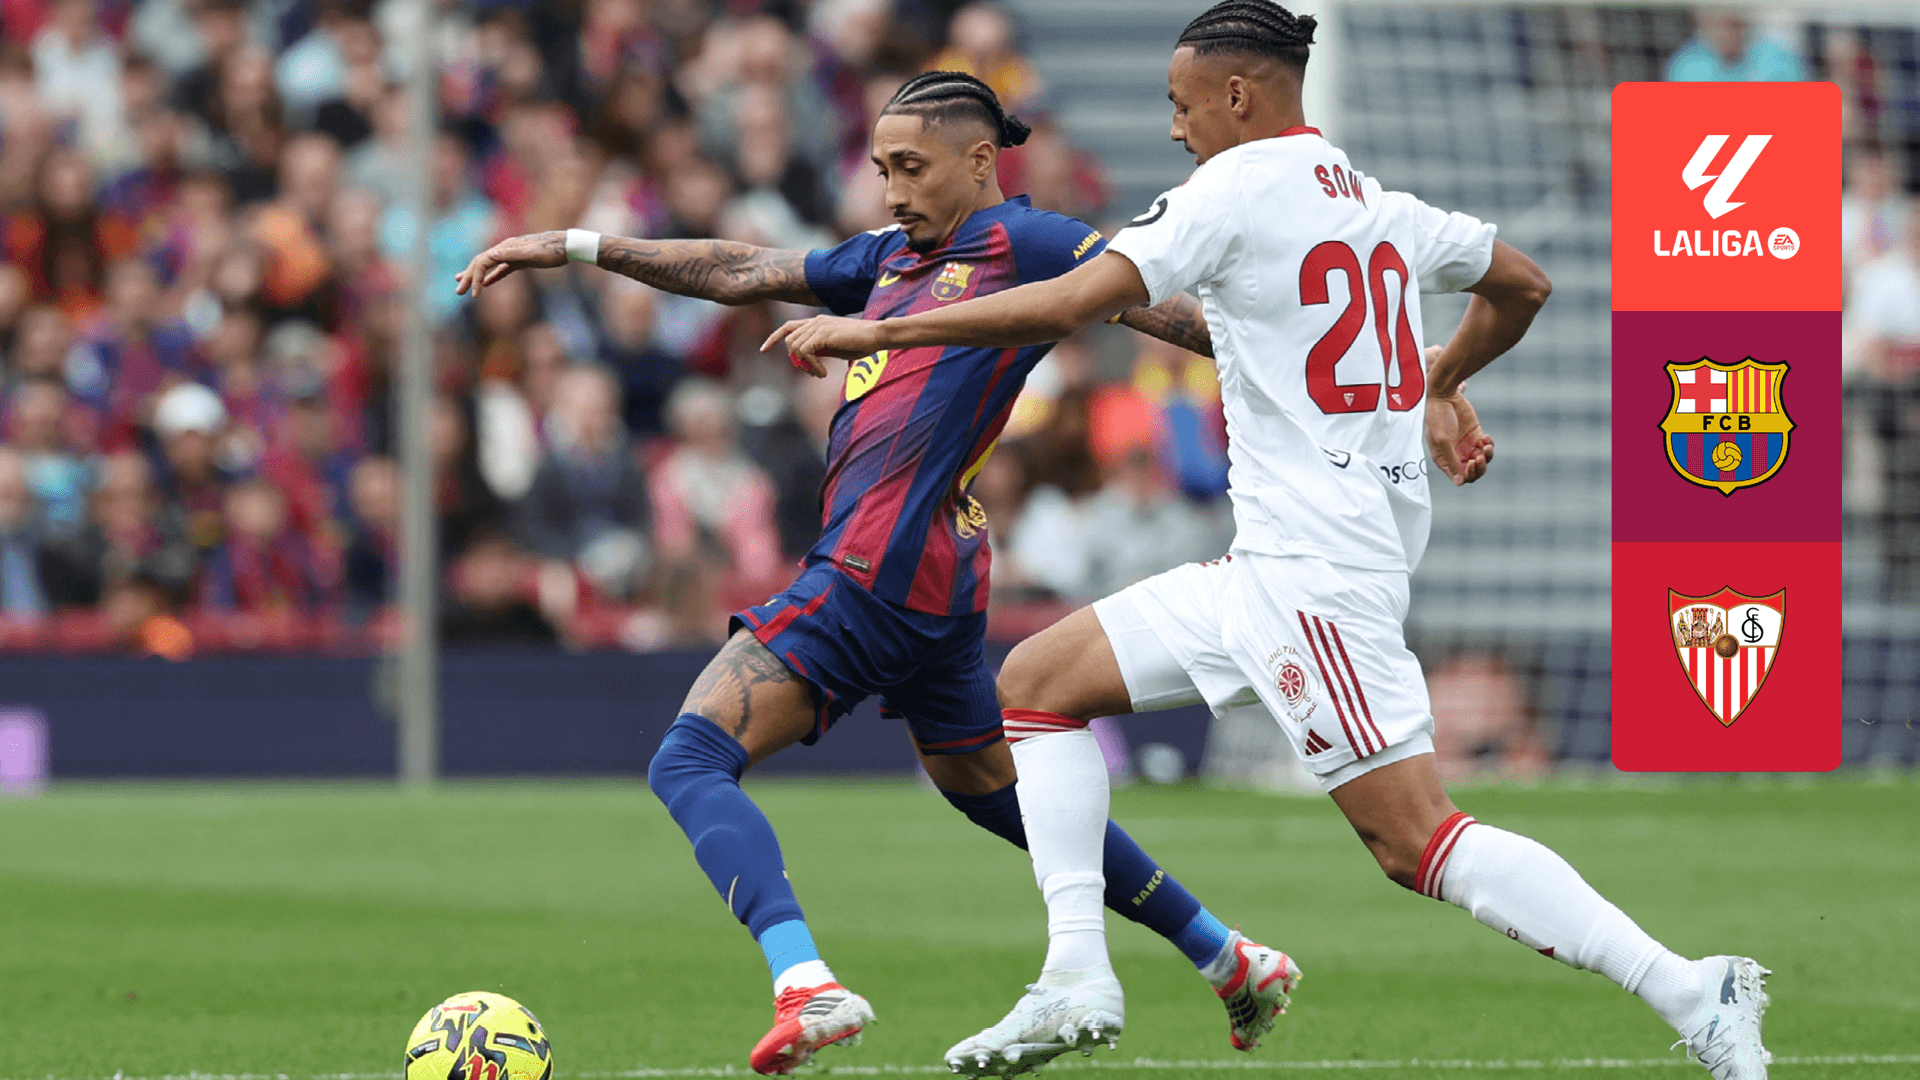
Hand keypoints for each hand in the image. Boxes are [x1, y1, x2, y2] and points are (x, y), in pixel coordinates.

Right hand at [453, 231, 566, 296]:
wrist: (568, 246)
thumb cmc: (552, 251)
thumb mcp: (532, 253)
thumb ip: (511, 254)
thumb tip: (490, 254)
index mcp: (506, 247)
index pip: (483, 262)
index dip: (475, 278)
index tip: (474, 295)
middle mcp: (506, 249)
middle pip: (481, 263)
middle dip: (469, 277)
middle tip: (458, 292)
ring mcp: (513, 255)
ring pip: (489, 266)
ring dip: (476, 276)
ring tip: (464, 285)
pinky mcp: (521, 261)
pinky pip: (501, 269)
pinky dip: (492, 276)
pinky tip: (486, 284)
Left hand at [761, 315, 881, 376]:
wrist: (876, 335)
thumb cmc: (861, 343)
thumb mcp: (835, 348)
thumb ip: (819, 350)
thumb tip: (805, 360)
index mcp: (817, 322)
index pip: (788, 326)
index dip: (773, 337)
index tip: (763, 349)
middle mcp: (815, 321)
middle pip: (788, 340)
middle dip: (795, 360)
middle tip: (813, 373)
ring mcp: (818, 325)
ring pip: (794, 347)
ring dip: (805, 366)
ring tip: (820, 374)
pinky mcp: (822, 334)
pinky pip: (805, 352)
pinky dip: (811, 365)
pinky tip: (823, 373)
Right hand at [1425, 346, 1494, 486]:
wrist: (1445, 395)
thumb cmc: (1438, 417)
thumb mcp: (1443, 440)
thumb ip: (1451, 461)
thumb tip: (1459, 482)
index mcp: (1444, 459)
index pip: (1459, 477)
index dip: (1467, 474)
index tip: (1470, 461)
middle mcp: (1455, 455)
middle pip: (1473, 472)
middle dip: (1479, 467)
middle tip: (1479, 456)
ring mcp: (1466, 445)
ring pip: (1482, 461)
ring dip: (1486, 457)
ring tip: (1485, 446)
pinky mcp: (1476, 435)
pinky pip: (1487, 447)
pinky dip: (1489, 445)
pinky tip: (1485, 438)